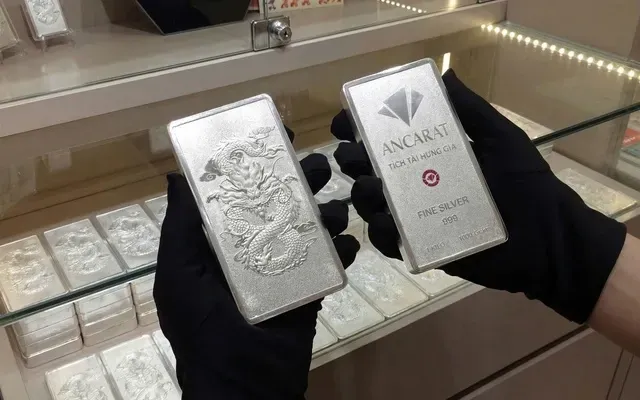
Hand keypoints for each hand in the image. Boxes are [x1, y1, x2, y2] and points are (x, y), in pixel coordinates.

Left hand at [154, 131, 359, 398]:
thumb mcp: (181, 277)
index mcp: (221, 243)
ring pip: (309, 230)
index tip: (276, 139)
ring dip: (327, 212)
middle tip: (319, 164)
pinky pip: (329, 265)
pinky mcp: (309, 291)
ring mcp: (285, 270)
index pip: (240, 194)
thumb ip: (181, 230)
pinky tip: (347, 243)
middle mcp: (253, 250)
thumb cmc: (203, 331)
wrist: (244, 389)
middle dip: (299, 182)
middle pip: (280, 205)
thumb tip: (177, 177)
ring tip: (337, 204)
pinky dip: (341, 252)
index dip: (256, 166)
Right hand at [331, 69, 625, 323]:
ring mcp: (416, 216)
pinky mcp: (422, 246)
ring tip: (373, 189)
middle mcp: (417, 183)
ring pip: (371, 204)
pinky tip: (387, 223)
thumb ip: (471, 111)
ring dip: (363, 194)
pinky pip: (388, 241)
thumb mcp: (501, 139)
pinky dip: (381, 233)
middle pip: (368, 169)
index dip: (361, 128)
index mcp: (431, 154)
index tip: (345, 123)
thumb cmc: (526, 184)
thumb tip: (444, 75)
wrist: (547, 238)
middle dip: (353, 159)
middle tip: (355, 156)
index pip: (387, 137)